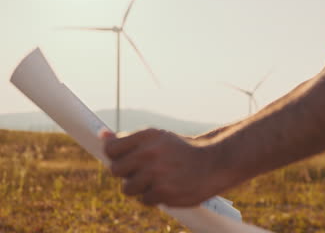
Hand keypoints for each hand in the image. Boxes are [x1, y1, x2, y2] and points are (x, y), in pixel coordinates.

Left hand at [101, 129, 225, 206]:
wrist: (213, 163)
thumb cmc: (181, 151)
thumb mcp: (158, 138)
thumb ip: (130, 140)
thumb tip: (101, 135)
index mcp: (148, 136)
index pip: (111, 149)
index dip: (115, 156)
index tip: (124, 159)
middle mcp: (150, 153)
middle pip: (116, 170)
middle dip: (126, 173)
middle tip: (141, 172)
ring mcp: (156, 174)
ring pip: (128, 188)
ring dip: (139, 187)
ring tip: (156, 180)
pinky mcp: (163, 192)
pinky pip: (144, 199)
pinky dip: (153, 196)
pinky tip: (167, 188)